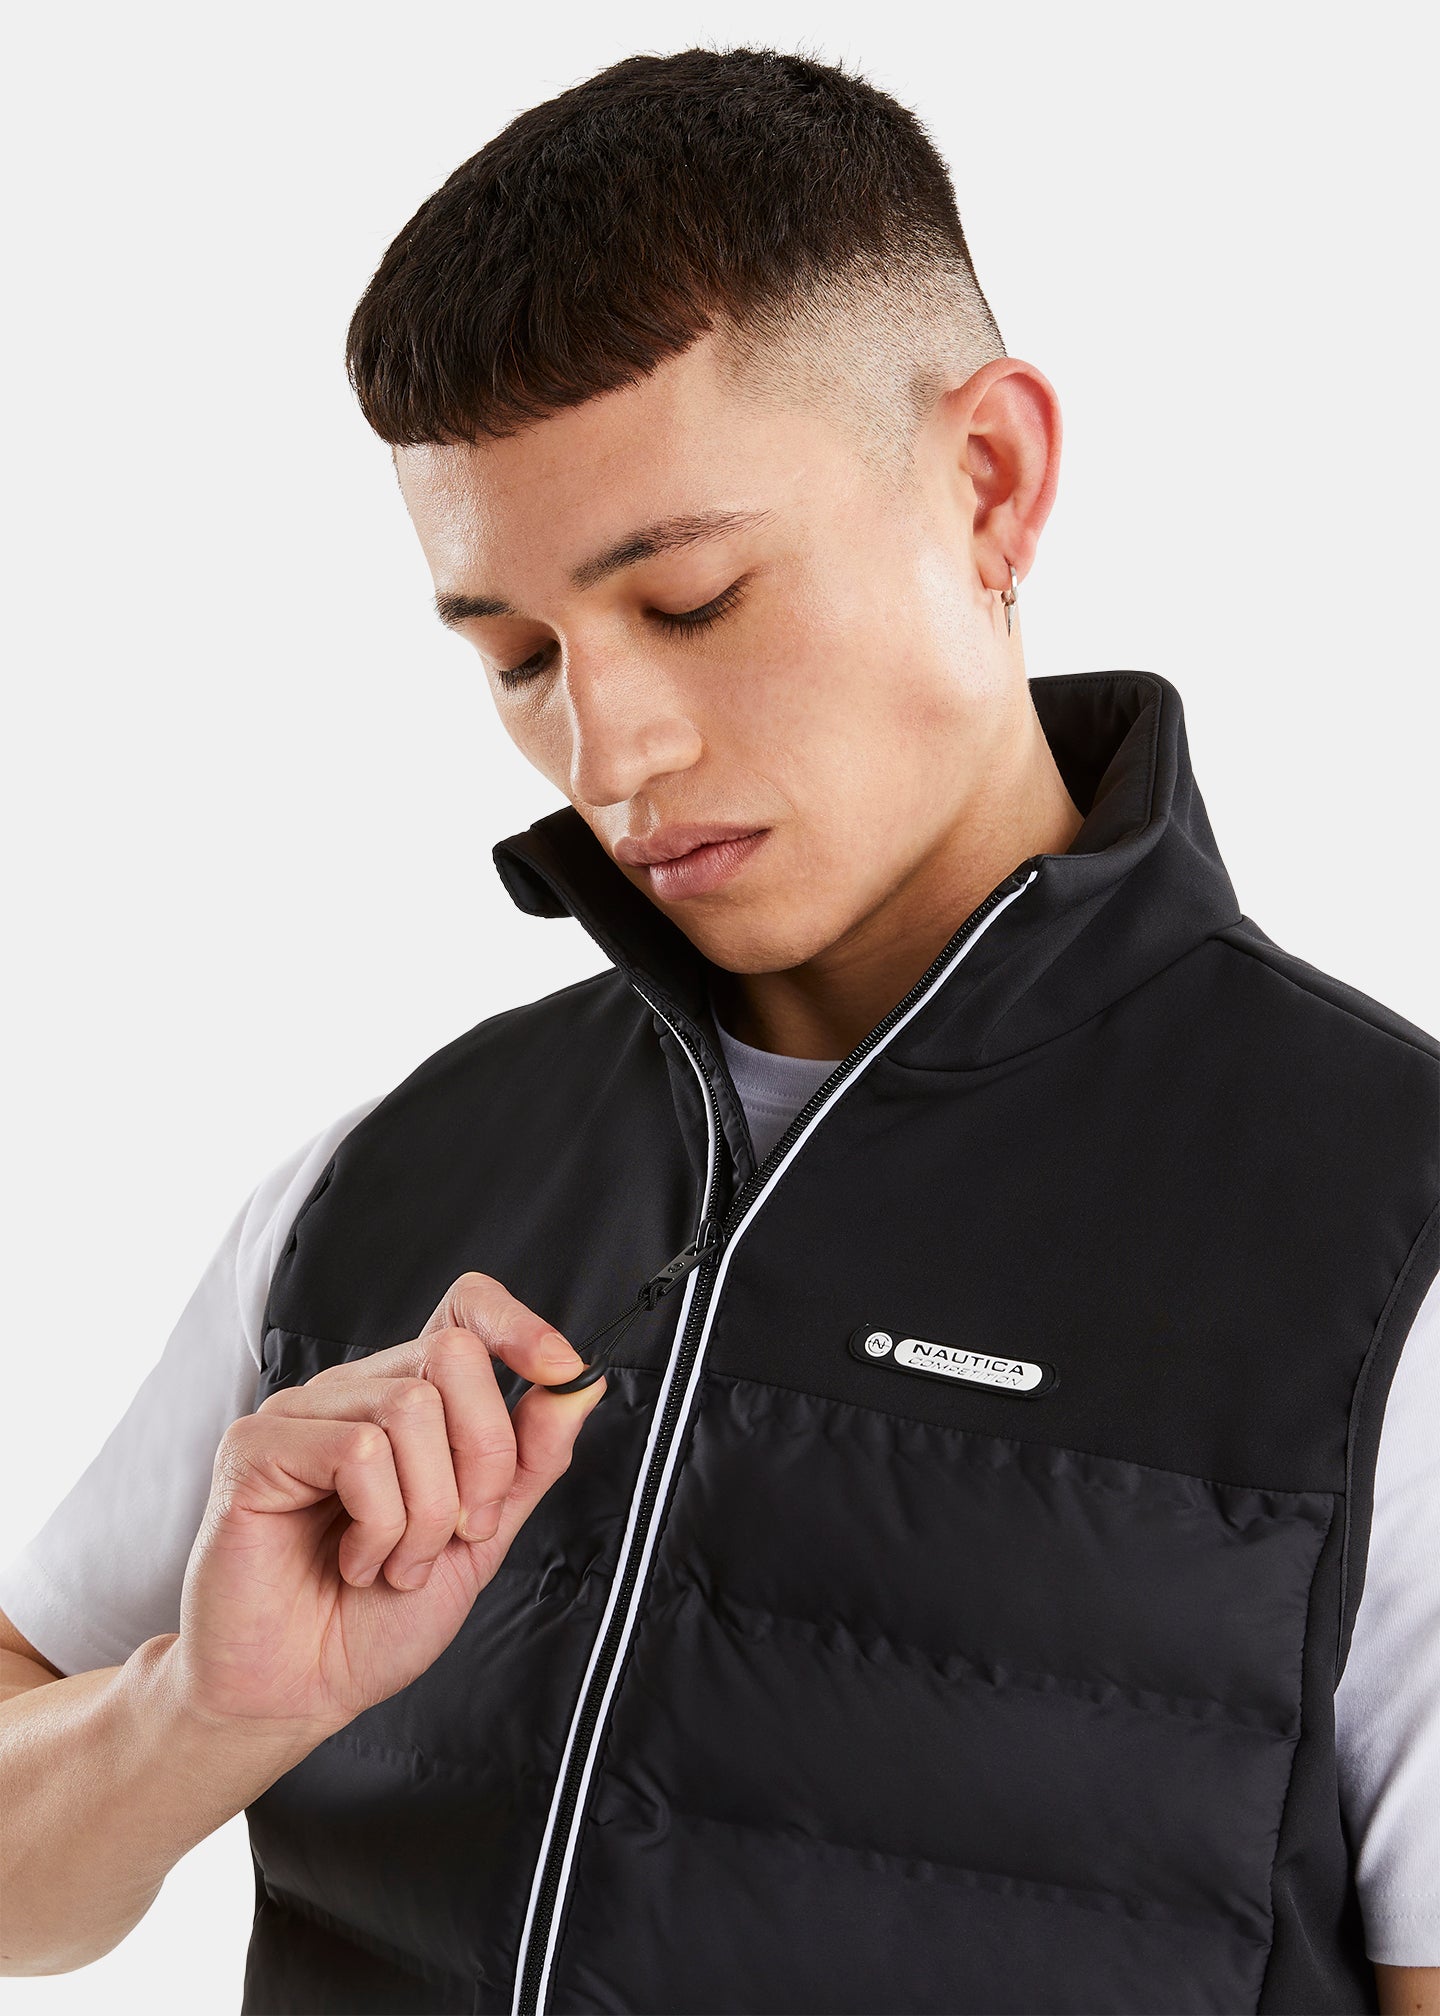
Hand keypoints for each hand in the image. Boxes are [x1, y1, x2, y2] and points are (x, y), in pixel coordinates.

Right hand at [168, 1273, 604, 1738]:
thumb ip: (528, 1461)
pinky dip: (379, 1523)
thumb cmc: (373, 1620)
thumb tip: (580, 1384)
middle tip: (461, 1530)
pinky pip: (357, 1450)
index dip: (519, 1325)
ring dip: (428, 1511)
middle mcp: (354, 1391)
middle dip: (485, 1455)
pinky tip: (357, 1563)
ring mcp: (300, 1412)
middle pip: (453, 1354)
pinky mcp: (255, 1446)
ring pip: (411, 1408)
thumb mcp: (480, 1538)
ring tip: (399, 1563)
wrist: (296, 1693)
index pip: (464, 1308)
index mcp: (407, 1400)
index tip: (562, 1371)